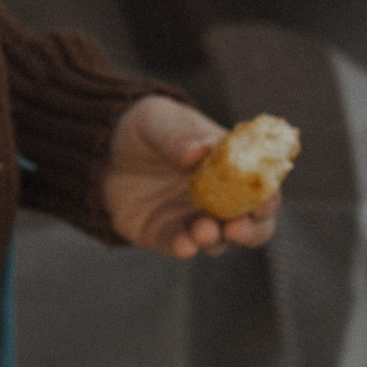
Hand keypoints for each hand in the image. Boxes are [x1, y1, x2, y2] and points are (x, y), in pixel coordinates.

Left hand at [102, 96, 280, 259]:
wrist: (99, 149)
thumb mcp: (156, 119)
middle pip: (252, 224)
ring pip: (218, 241)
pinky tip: (183, 244)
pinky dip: (185, 248)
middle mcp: (219, 198)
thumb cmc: (142, 127)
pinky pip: (180, 246)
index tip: (264, 203)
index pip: (261, 187)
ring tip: (203, 229)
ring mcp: (192, 219)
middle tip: (238, 227)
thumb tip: (198, 152)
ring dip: (216, 239)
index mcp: (230, 167)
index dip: (268, 197)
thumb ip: (178, 134)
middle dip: (252, 231)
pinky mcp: (165, 235)